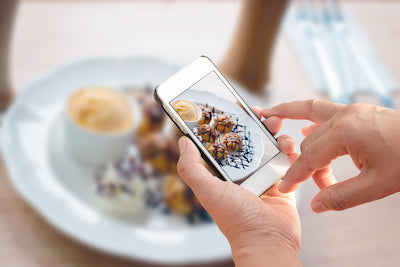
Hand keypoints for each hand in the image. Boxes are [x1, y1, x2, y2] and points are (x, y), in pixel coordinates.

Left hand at [177, 107, 300, 265]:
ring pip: (269, 147)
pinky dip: (289, 151)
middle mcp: (242, 173)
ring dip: (276, 135)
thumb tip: (183, 141)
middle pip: (249, 141)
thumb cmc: (236, 218)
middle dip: (257, 126)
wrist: (268, 240)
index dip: (229, 125)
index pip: (224, 142)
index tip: (236, 110)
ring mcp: (262, 176)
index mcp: (223, 173)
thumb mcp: (207, 190)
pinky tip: (289, 147)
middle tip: (264, 115)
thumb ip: (191, 167)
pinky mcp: (281, 182)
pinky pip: (286, 161)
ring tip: (279, 131)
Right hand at [262, 99, 399, 212]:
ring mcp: (349, 110)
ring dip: (301, 136)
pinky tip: (305, 129)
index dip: (295, 175)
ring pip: (312, 122)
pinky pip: (323, 112)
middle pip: (310, 143)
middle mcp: (343, 116)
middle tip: (310, 183)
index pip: (309, 157)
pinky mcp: (355, 111)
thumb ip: (342, 196)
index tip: (285, 186)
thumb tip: (316, 205)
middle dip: (306, 165)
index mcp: (345, 132)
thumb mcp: (377, 186)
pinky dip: (309, 120)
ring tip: (276, 126)